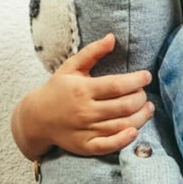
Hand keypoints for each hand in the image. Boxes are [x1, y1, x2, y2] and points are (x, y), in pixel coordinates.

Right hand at [18, 33, 154, 156]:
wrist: (35, 118)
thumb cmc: (56, 90)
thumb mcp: (70, 67)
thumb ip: (92, 52)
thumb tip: (112, 38)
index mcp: (83, 89)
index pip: (118, 85)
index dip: (137, 81)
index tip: (146, 76)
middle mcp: (85, 111)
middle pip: (124, 106)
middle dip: (141, 98)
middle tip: (143, 93)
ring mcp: (85, 130)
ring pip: (122, 125)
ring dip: (141, 117)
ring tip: (147, 108)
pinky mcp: (85, 146)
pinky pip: (109, 146)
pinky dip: (124, 140)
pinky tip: (134, 131)